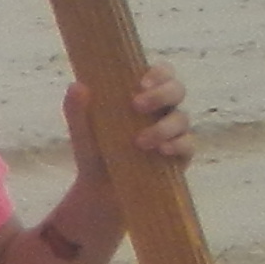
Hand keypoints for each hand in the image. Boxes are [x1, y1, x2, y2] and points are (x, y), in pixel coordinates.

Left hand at [63, 64, 192, 174]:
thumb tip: (76, 86)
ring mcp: (174, 132)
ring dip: (163, 126)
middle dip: (160, 95)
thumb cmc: (94, 151)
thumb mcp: (82, 132)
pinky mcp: (181, 155)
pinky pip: (188, 145)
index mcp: (143, 95)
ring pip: (182, 118)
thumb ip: (76, 110)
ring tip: (139, 141)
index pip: (161, 73)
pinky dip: (177, 145)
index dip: (158, 73)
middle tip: (136, 105)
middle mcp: (163, 110)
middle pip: (176, 91)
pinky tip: (162, 150)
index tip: (141, 83)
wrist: (100, 190)